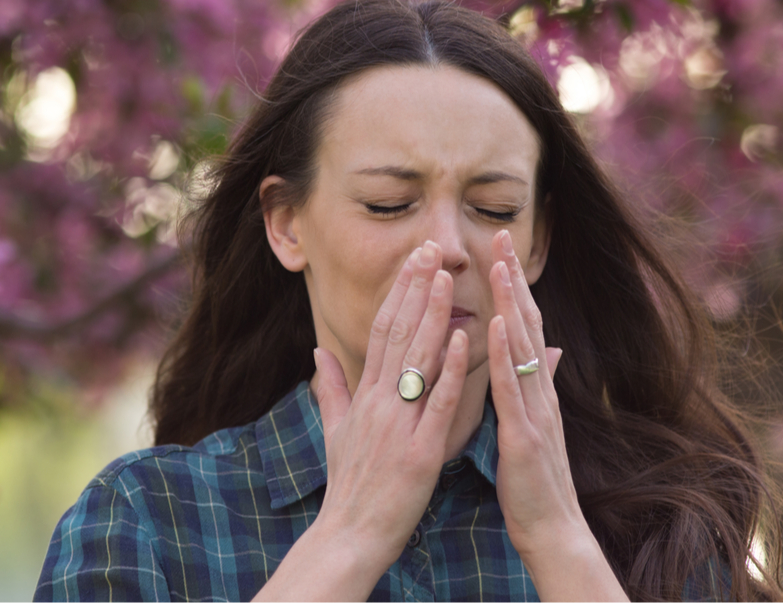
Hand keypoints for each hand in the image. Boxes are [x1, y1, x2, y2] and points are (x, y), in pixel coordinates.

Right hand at [311, 240, 469, 573]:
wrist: (350, 534)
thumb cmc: (348, 484)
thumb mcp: (335, 431)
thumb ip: (330, 388)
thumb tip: (318, 351)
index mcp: (364, 394)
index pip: (381, 330)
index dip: (399, 292)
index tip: (415, 259)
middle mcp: (378, 401)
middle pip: (398, 333)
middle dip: (417, 288)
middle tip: (433, 248)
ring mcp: (398, 424)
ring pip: (418, 359)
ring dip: (434, 315)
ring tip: (447, 276)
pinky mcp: (420, 450)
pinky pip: (438, 403)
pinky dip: (452, 370)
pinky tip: (465, 340)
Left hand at [487, 230, 626, 601]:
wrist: (551, 528)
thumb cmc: (533, 480)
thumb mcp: (535, 424)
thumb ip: (538, 385)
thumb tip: (553, 350)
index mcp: (535, 388)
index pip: (523, 327)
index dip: (512, 287)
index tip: (497, 249)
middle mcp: (539, 391)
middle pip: (527, 324)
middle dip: (512, 279)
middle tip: (497, 236)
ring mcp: (536, 410)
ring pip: (522, 348)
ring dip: (510, 304)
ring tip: (498, 265)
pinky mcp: (525, 434)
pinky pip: (513, 388)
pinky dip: (504, 354)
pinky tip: (494, 325)